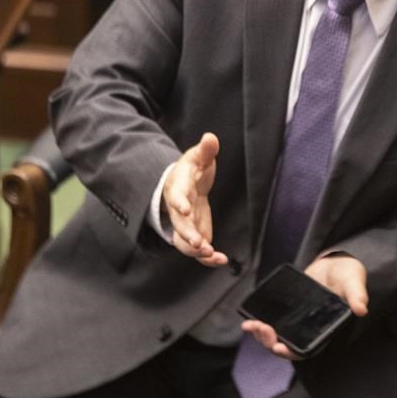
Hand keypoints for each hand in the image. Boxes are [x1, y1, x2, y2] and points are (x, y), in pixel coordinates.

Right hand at [162, 132, 226, 266]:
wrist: (183, 184)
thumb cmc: (190, 170)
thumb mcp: (198, 157)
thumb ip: (206, 150)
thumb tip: (210, 137)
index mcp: (178, 188)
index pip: (176, 195)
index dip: (179, 203)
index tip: (183, 209)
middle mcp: (178, 209)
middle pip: (179, 224)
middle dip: (188, 234)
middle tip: (199, 243)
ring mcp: (185, 224)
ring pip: (184, 242)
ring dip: (196, 250)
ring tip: (211, 254)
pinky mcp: (194, 233)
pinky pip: (197, 250)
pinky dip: (206, 258)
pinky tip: (220, 260)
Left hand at [242, 255, 367, 359]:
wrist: (337, 261)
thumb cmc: (349, 275)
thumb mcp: (354, 283)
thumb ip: (357, 295)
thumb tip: (361, 309)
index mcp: (324, 329)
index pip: (306, 349)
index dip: (291, 351)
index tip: (277, 347)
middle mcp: (309, 327)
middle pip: (286, 343)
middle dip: (269, 340)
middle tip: (258, 328)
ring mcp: (297, 318)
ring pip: (277, 333)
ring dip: (261, 333)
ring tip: (249, 325)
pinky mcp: (289, 308)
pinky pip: (273, 319)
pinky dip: (261, 320)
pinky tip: (250, 317)